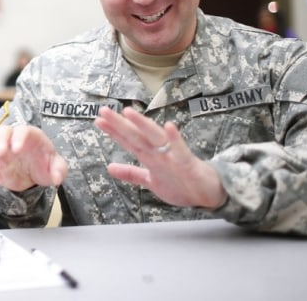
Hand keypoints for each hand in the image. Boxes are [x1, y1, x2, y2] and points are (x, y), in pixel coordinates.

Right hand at [0, 125, 67, 191]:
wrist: (32, 174)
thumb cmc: (44, 164)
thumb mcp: (56, 167)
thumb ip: (59, 170)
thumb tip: (58, 177)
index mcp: (30, 136)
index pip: (23, 130)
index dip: (19, 137)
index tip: (17, 149)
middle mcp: (12, 139)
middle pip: (1, 132)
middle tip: (0, 153)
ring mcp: (0, 149)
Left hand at [94, 106, 225, 208]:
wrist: (208, 195)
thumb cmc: (180, 183)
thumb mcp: (151, 181)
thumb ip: (131, 173)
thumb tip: (109, 168)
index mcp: (150, 156)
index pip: (128, 140)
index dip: (113, 131)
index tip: (98, 120)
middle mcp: (159, 152)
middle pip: (137, 135)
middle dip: (120, 124)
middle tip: (104, 110)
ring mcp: (173, 156)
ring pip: (155, 138)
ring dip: (142, 125)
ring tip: (128, 112)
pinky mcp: (188, 164)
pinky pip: (181, 150)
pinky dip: (175, 140)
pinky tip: (169, 126)